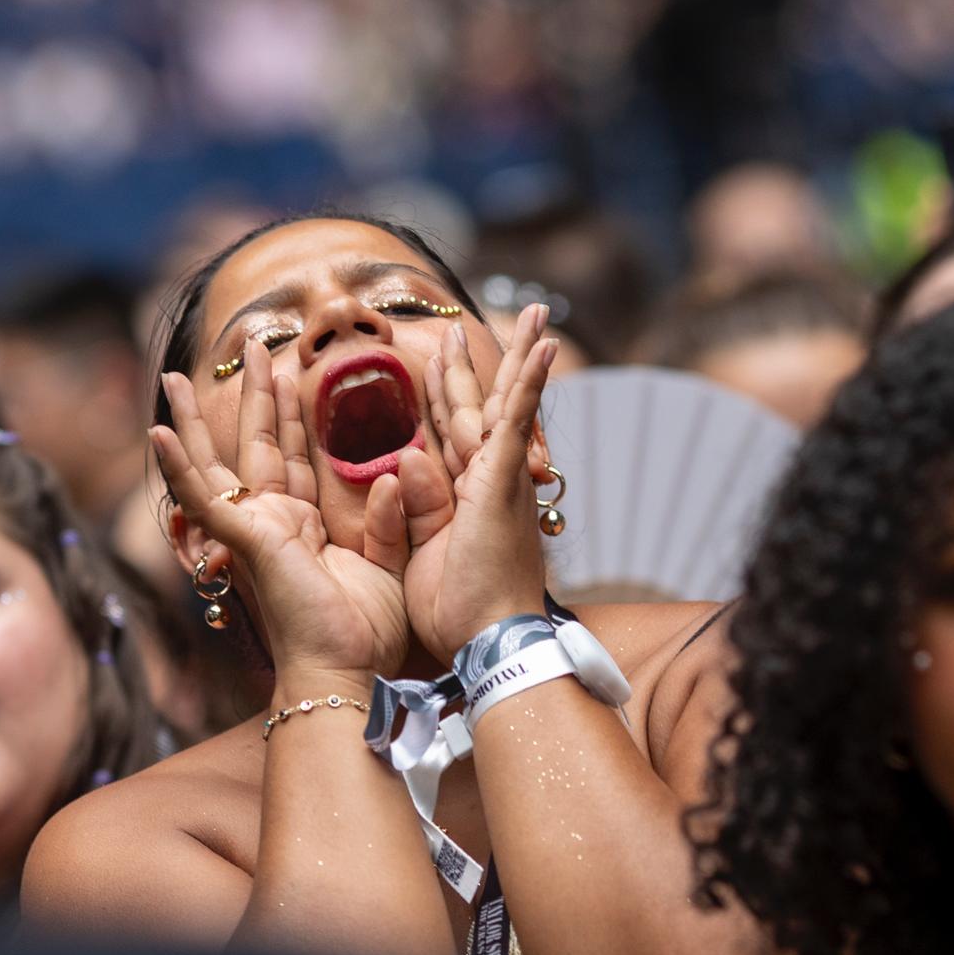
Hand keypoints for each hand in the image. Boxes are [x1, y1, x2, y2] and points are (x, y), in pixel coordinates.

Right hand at [151, 340, 410, 683]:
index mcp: (303, 528)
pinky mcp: (243, 541)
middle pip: (257, 444)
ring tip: (176, 376)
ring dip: (198, 417)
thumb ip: (392, 518)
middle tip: (250, 345)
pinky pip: (204, 497)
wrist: (347, 674)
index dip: (291, 413)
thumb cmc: (365, 635)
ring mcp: (253, 532)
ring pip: (218, 461)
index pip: (294, 456)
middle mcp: (274, 524)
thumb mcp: (389, 564)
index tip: (289, 372)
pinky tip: (157, 431)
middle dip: (255, 394)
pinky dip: (179, 465)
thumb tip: (396, 473)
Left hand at [397, 303, 558, 664]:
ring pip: (506, 400)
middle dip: (478, 364)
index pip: (452, 433)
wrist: (488, 641)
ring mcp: (500, 476)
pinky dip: (530, 379)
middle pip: (482, 407)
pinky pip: (517, 417)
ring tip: (533, 313)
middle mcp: (487, 480)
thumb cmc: (457, 611)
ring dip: (518, 354)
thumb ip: (418, 503)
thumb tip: (408, 455)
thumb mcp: (421, 550)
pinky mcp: (504, 477)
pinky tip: (544, 345)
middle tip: (477, 322)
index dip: (443, 395)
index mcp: (464, 497)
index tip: (436, 359)